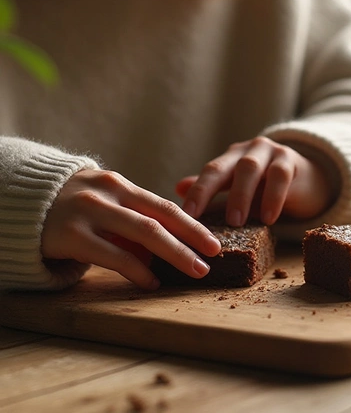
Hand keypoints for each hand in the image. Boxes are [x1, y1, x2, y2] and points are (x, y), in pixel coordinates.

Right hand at [41, 169, 220, 289]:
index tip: (214, 242)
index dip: (192, 225)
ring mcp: (89, 212)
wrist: (21, 202)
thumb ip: (135, 219)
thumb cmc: (74, 207)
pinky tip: (152, 281)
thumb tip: (173, 247)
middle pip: (159, 219)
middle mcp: (108, 194)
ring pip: (142, 234)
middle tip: (213, 258)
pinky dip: (137, 270)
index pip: (165, 206)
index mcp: (121, 185)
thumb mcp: (106, 203)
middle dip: (191, 240)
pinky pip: (112, 255)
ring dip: (173, 254)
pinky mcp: (70, 235)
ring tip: (194, 270)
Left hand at [176, 136, 334, 225]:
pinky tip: (268, 218)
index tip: (185, 214)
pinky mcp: (292, 160)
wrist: (311, 179)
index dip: (197, 192)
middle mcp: (248, 150)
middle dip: (209, 192)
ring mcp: (270, 152)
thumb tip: (178, 189)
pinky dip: (273, 197)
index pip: (210, 172)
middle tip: (201, 220)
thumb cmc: (270, 187)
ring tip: (236, 222)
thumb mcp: (241, 189)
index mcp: (232, 158)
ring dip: (241, 195)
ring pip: (250, 169)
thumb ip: (214, 190)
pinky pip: (280, 176)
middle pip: (224, 168)